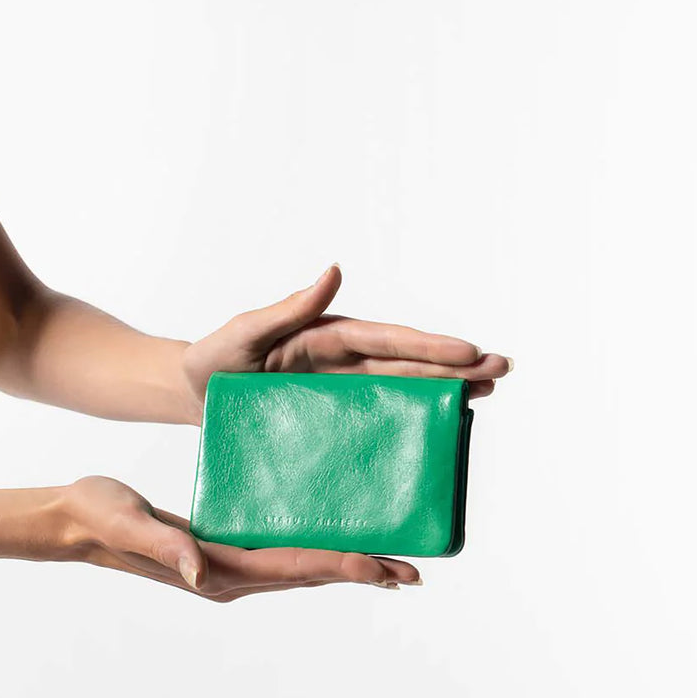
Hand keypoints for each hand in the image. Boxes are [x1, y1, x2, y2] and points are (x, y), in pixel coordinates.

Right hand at [55, 476, 421, 601]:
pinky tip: (337, 541)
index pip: (294, 569)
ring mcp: (228, 570)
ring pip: (301, 570)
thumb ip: (166, 547)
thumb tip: (202, 573)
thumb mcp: (130, 523)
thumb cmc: (99, 514)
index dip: (342, 567)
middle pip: (310, 575)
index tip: (386, 569)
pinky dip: (317, 553)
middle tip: (412, 572)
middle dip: (361, 574)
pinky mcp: (224, 554)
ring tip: (391, 565)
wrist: (75, 521)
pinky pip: (282, 557)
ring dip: (346, 568)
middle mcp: (230, 577)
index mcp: (217, 569)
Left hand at [176, 263, 512, 423]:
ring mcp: (344, 391)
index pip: (386, 341)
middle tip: (503, 369)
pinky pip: (382, 418)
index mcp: (327, 337)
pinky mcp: (336, 420)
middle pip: (408, 363)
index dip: (427, 347)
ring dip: (447, 388)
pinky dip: (416, 419)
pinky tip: (445, 427)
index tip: (469, 351)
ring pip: (404, 388)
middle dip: (456, 365)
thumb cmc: (213, 361)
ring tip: (490, 391)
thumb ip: (286, 308)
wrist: (193, 398)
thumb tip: (333, 270)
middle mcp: (344, 362)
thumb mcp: (244, 333)